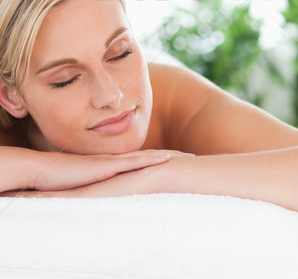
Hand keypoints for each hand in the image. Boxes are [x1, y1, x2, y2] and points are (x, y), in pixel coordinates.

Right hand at [29, 148, 191, 191]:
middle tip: (192, 156)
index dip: (160, 160)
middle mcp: (117, 162)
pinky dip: (151, 160)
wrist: (45, 171)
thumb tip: (104, 200)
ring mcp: (113, 162)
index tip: (177, 159)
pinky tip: (166, 159)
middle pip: (150, 157)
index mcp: (113, 166)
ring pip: (147, 157)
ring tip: (187, 156)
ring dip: (168, 156)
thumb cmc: (61, 181)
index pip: (142, 162)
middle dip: (172, 155)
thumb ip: (96, 190)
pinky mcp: (108, 166)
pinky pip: (134, 162)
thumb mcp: (85, 187)